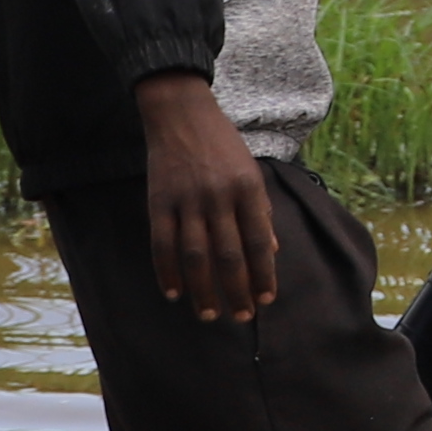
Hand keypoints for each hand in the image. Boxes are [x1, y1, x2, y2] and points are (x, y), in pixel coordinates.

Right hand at [137, 75, 275, 319]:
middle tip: (241, 318)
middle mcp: (219, 196)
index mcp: (248, 189)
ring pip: (195, 256)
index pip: (259, 242)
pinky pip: (162, 244)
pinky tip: (174, 293)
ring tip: (209, 315)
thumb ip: (261, 211)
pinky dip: (167, 272)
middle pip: (229, 256)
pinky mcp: (158, 201)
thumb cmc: (223, 144)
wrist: (181, 112)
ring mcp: (186, 200)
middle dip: (237, 291)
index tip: (267, 300)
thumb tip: (273, 251)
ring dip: (203, 290)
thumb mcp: (251, 171)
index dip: (264, 274)